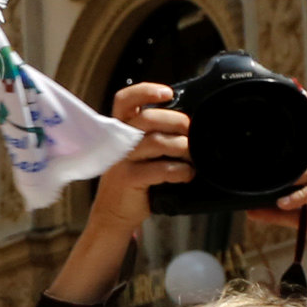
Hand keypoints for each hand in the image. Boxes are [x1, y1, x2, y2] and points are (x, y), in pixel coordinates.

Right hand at [84, 82, 195, 231]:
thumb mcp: (139, 153)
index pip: (125, 100)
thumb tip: (188, 124)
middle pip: (148, 118)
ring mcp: (121, 161)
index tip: (167, 93)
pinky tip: (187, 174)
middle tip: (190, 131)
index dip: (145, 91)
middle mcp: (118, 142)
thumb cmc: (133, 182)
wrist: (114, 215)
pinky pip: (160, 169)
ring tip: (192, 156)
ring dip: (182, 147)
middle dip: (176, 121)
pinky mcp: (128, 179)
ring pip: (156, 142)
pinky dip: (179, 170)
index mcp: (120, 130)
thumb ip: (154, 136)